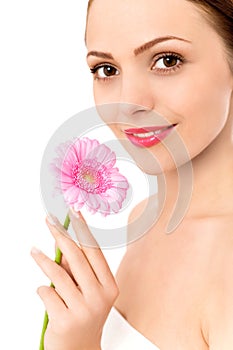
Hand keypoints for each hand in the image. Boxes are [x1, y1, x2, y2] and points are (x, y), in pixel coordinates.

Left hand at [31, 210, 118, 349]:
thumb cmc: (83, 314)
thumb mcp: (85, 290)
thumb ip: (76, 268)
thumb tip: (62, 241)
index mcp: (109, 286)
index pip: (94, 251)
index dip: (82, 231)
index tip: (74, 214)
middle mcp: (100, 297)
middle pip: (77, 258)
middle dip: (61, 236)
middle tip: (50, 222)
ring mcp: (83, 310)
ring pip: (58, 275)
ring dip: (43, 260)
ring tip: (34, 251)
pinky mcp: (65, 321)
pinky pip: (48, 293)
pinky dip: (43, 290)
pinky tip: (46, 293)